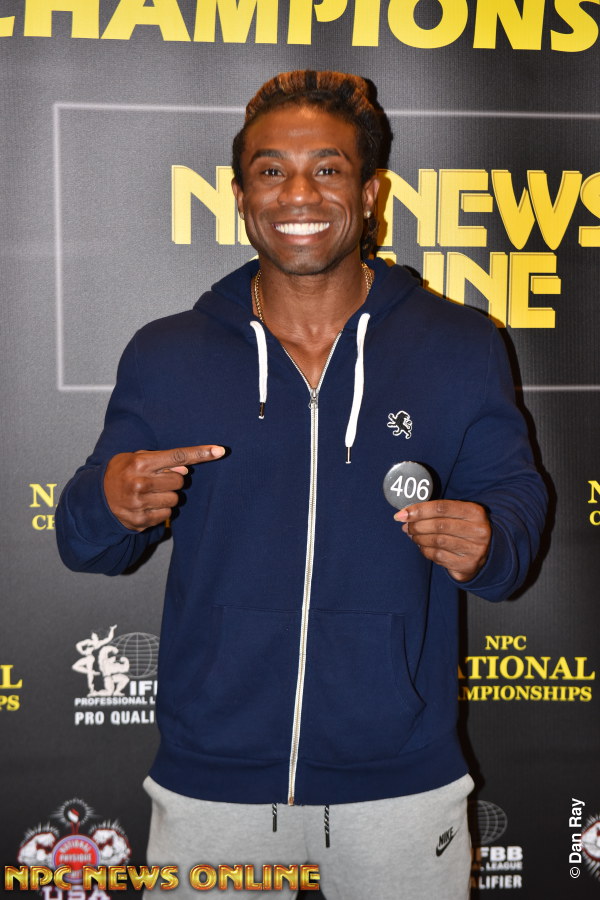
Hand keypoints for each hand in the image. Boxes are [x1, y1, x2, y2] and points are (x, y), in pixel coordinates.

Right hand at [104, 445, 224, 530]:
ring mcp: (140, 504)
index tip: (220, 451)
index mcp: (139, 464)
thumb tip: (184, 468)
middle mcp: (139, 484)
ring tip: (150, 494)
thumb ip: (159, 461)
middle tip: (157, 481)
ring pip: (175, 500)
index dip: (200, 453)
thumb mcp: (133, 459)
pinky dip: (161, 510)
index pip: (177, 456)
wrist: (96, 501)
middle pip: (180, 481)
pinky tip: (146, 506)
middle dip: (173, 480)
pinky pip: (167, 515)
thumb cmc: (120, 474)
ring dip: (168, 496)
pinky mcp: (142, 521)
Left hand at [395, 500, 490, 581]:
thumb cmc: (464, 529)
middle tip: (406, 526)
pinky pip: (439, 556)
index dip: (419, 510)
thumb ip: (436, 512)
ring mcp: (475, 549)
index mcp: (475, 512)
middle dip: (417, 526)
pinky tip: (422, 546)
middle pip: (439, 525)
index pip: (442, 507)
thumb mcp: (457, 515)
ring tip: (412, 536)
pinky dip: (426, 550)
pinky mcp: (468, 565)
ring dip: (419, 538)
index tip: (402, 514)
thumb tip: (405, 516)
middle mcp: (478, 530)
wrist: (487, 552)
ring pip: (437, 541)